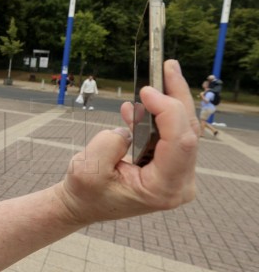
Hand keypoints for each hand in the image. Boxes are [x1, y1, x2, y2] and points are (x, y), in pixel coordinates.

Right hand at [56, 60, 197, 226]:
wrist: (83, 204)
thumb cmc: (85, 192)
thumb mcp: (88, 168)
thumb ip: (111, 143)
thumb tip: (133, 122)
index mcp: (163, 189)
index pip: (180, 143)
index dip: (168, 110)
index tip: (147, 90)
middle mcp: (179, 183)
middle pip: (188, 132)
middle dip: (176, 96)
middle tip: (168, 66)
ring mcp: (178, 174)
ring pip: (183, 129)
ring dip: (168, 102)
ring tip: (160, 76)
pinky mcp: (171, 165)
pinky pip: (171, 134)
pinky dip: (158, 115)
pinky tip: (142, 105)